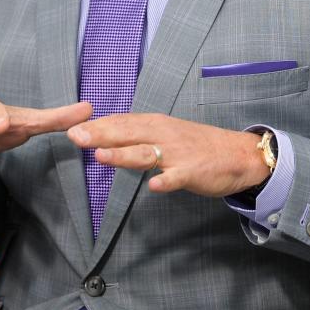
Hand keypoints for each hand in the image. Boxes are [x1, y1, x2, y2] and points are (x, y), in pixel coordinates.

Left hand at [67, 113, 268, 197]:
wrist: (239, 154)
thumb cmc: (199, 146)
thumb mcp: (168, 134)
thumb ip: (140, 136)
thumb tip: (106, 137)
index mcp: (157, 125)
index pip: (122, 123)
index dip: (97, 126)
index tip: (70, 129)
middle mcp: (165, 135)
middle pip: (129, 134)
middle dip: (100, 135)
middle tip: (74, 137)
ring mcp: (179, 154)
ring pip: (147, 154)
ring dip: (124, 155)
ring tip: (101, 156)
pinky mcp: (194, 171)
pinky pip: (178, 177)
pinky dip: (166, 181)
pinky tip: (154, 186)